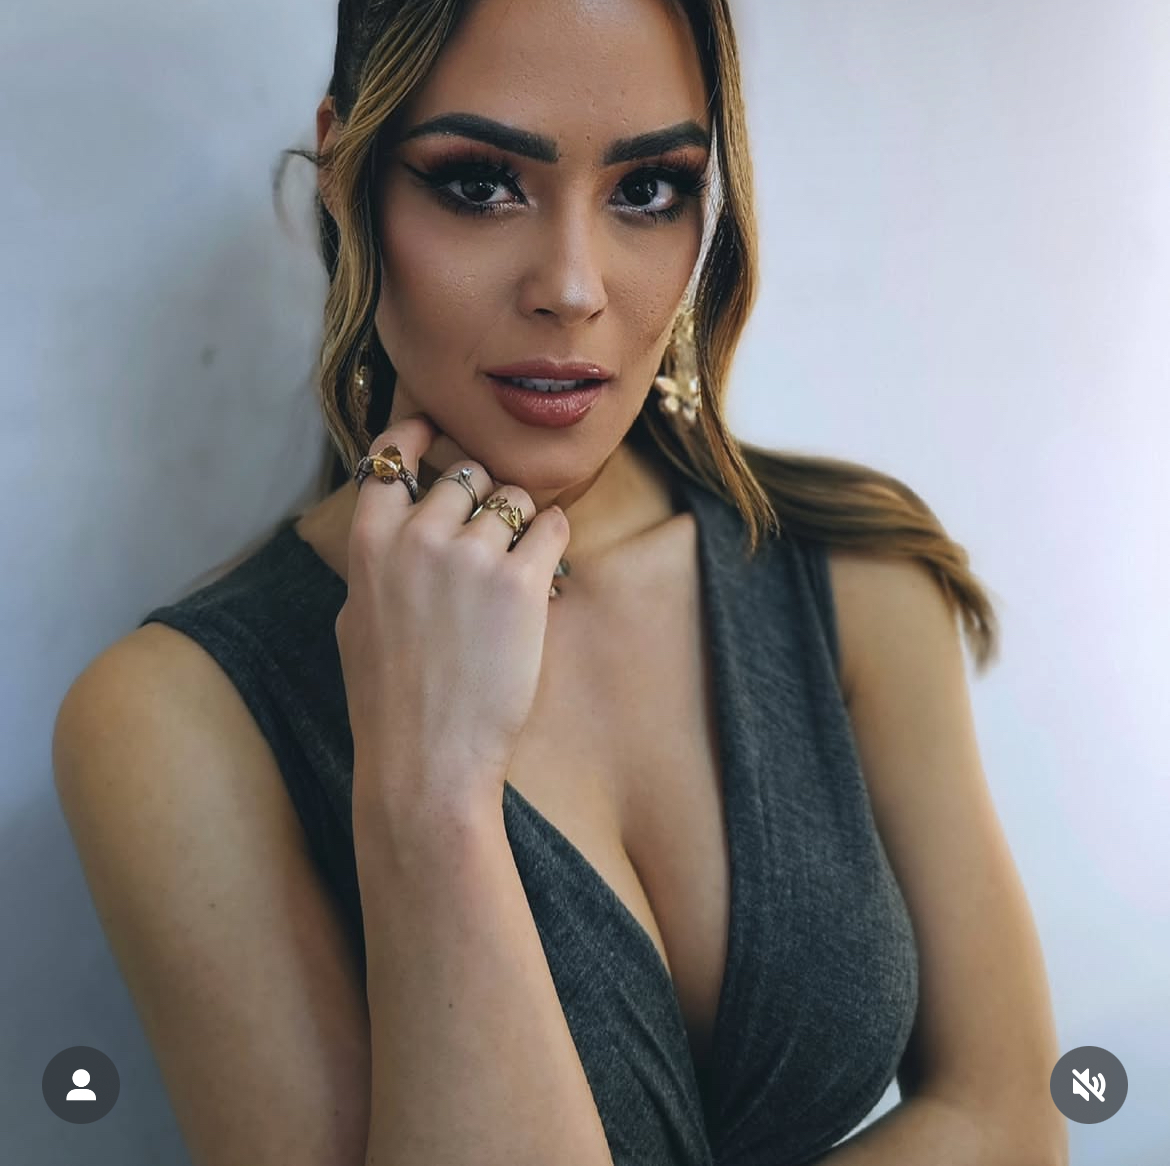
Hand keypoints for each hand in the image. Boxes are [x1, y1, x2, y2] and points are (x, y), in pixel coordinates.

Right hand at [335, 414, 569, 826]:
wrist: (426, 760)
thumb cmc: (388, 701)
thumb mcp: (358, 620)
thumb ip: (378, 563)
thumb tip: (398, 524)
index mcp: (369, 543)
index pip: (391, 455)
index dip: (417, 433)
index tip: (434, 426)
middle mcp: (418, 536)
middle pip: (465, 473)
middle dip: (483, 495)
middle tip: (491, 531)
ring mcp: (472, 556)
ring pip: (514, 497)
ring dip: (521, 521)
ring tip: (515, 564)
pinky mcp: (521, 583)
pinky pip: (552, 526)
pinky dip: (552, 540)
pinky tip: (545, 568)